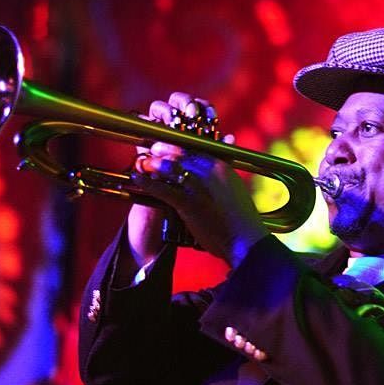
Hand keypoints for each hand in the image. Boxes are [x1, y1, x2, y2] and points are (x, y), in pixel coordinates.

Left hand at [131, 93, 266, 266]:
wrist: (246, 239)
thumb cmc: (242, 220)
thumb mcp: (235, 191)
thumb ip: (224, 179)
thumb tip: (217, 175)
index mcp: (221, 166)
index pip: (195, 148)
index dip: (178, 146)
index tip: (169, 145)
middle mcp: (209, 171)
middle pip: (180, 153)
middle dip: (162, 150)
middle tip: (151, 149)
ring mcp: (198, 186)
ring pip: (169, 167)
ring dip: (152, 163)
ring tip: (141, 162)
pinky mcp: (188, 203)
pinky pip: (163, 189)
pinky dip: (147, 182)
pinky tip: (137, 178)